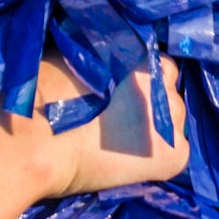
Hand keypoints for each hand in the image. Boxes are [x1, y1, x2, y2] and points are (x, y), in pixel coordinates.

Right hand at [29, 51, 190, 196]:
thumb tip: (107, 58)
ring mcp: (174, 123)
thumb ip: (103, 58)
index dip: (141, 79)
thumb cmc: (48, 101)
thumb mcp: (76, 61)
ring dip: (156, 127)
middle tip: (120, 118)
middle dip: (149, 103)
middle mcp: (167, 89)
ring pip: (172, 121)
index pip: (159, 65)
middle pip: (167, 94)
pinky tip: (135, 161)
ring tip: (124, 142)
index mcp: (144, 62)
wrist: (42, 148)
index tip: (123, 92)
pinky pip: (176, 150)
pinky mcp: (176, 155)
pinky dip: (161, 156)